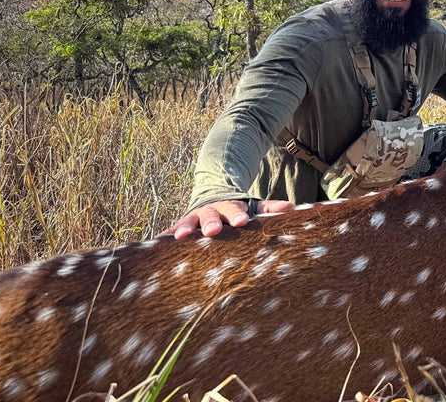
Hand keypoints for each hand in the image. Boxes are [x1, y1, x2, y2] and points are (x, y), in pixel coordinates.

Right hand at [161, 199, 296, 238]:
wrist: (211, 199)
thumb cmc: (238, 211)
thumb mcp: (254, 207)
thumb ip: (270, 209)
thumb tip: (293, 208)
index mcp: (229, 207)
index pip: (235, 210)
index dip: (238, 215)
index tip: (243, 221)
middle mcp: (209, 211)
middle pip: (210, 216)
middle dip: (212, 222)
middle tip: (213, 231)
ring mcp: (192, 219)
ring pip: (187, 222)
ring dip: (184, 229)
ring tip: (181, 237)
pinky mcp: (178, 228)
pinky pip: (167, 234)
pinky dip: (161, 240)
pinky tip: (153, 246)